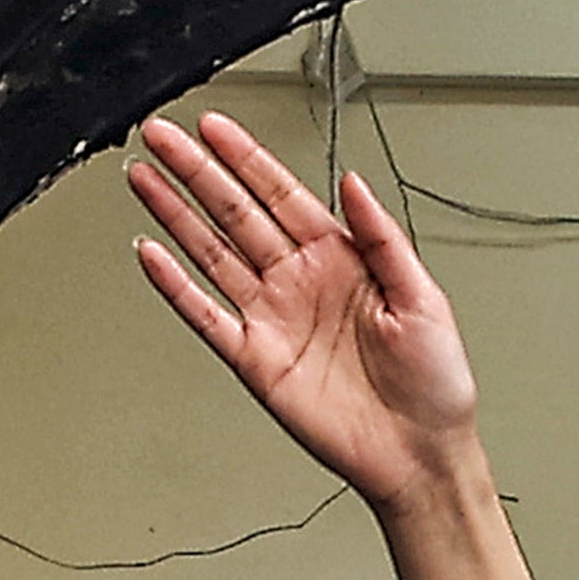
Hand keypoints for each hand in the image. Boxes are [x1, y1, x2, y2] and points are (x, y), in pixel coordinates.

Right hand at [130, 113, 483, 513]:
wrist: (418, 452)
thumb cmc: (433, 382)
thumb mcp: (424, 296)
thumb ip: (383, 237)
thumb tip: (354, 184)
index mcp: (340, 257)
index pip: (281, 193)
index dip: (245, 157)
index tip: (214, 127)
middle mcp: (300, 281)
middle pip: (235, 212)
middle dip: (197, 171)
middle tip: (163, 137)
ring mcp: (272, 318)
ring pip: (212, 253)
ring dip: (176, 215)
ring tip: (145, 179)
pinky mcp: (255, 359)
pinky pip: (205, 315)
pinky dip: (175, 286)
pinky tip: (152, 255)